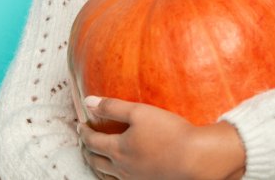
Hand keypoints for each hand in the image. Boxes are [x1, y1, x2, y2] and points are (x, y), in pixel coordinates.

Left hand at [78, 96, 245, 179]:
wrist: (194, 157)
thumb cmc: (168, 132)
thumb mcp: (139, 112)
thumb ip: (112, 106)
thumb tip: (88, 102)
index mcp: (118, 149)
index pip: (92, 141)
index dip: (84, 132)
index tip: (80, 124)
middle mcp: (122, 168)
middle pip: (96, 161)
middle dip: (87, 149)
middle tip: (85, 141)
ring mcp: (134, 178)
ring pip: (108, 174)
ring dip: (99, 164)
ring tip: (98, 157)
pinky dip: (114, 174)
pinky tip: (121, 170)